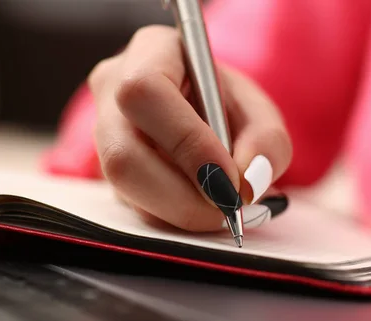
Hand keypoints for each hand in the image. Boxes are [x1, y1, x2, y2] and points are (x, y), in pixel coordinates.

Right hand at [87, 25, 291, 231]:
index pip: (146, 92)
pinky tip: (203, 209)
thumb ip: (266, 141)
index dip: (187, 143)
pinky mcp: (108, 174)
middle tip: (228, 211)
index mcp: (149, 52)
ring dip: (181, 212)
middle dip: (183, 197)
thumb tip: (250, 184)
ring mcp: (103, 136)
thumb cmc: (225, 103)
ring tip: (223, 212)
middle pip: (123, 155)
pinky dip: (174, 218)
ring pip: (126, 189)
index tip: (230, 182)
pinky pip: (134, 206)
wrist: (201, 112)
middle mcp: (111, 92)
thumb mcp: (257, 110)